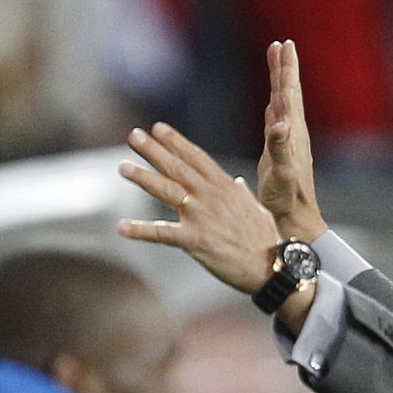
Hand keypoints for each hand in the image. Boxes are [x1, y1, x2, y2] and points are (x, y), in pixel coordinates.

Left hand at [118, 123, 279, 294]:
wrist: (271, 265)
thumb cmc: (265, 239)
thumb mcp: (255, 207)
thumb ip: (241, 192)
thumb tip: (235, 181)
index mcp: (224, 186)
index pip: (195, 157)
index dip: (175, 141)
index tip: (157, 128)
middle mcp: (210, 196)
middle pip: (177, 167)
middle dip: (154, 150)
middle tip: (134, 136)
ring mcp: (201, 217)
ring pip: (166, 191)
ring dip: (143, 178)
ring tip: (123, 167)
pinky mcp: (195, 241)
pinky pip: (162, 234)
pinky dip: (141, 231)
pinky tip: (121, 227)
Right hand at [259, 40, 327, 242]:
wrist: (294, 219)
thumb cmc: (287, 199)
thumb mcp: (282, 173)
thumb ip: (280, 147)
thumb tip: (280, 123)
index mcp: (292, 133)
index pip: (289, 93)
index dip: (286, 69)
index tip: (284, 45)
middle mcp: (292, 133)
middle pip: (287, 92)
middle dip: (284, 68)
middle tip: (281, 44)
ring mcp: (286, 142)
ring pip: (282, 104)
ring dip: (279, 83)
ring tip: (276, 64)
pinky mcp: (278, 153)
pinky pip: (275, 122)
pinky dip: (273, 108)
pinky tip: (271, 106)